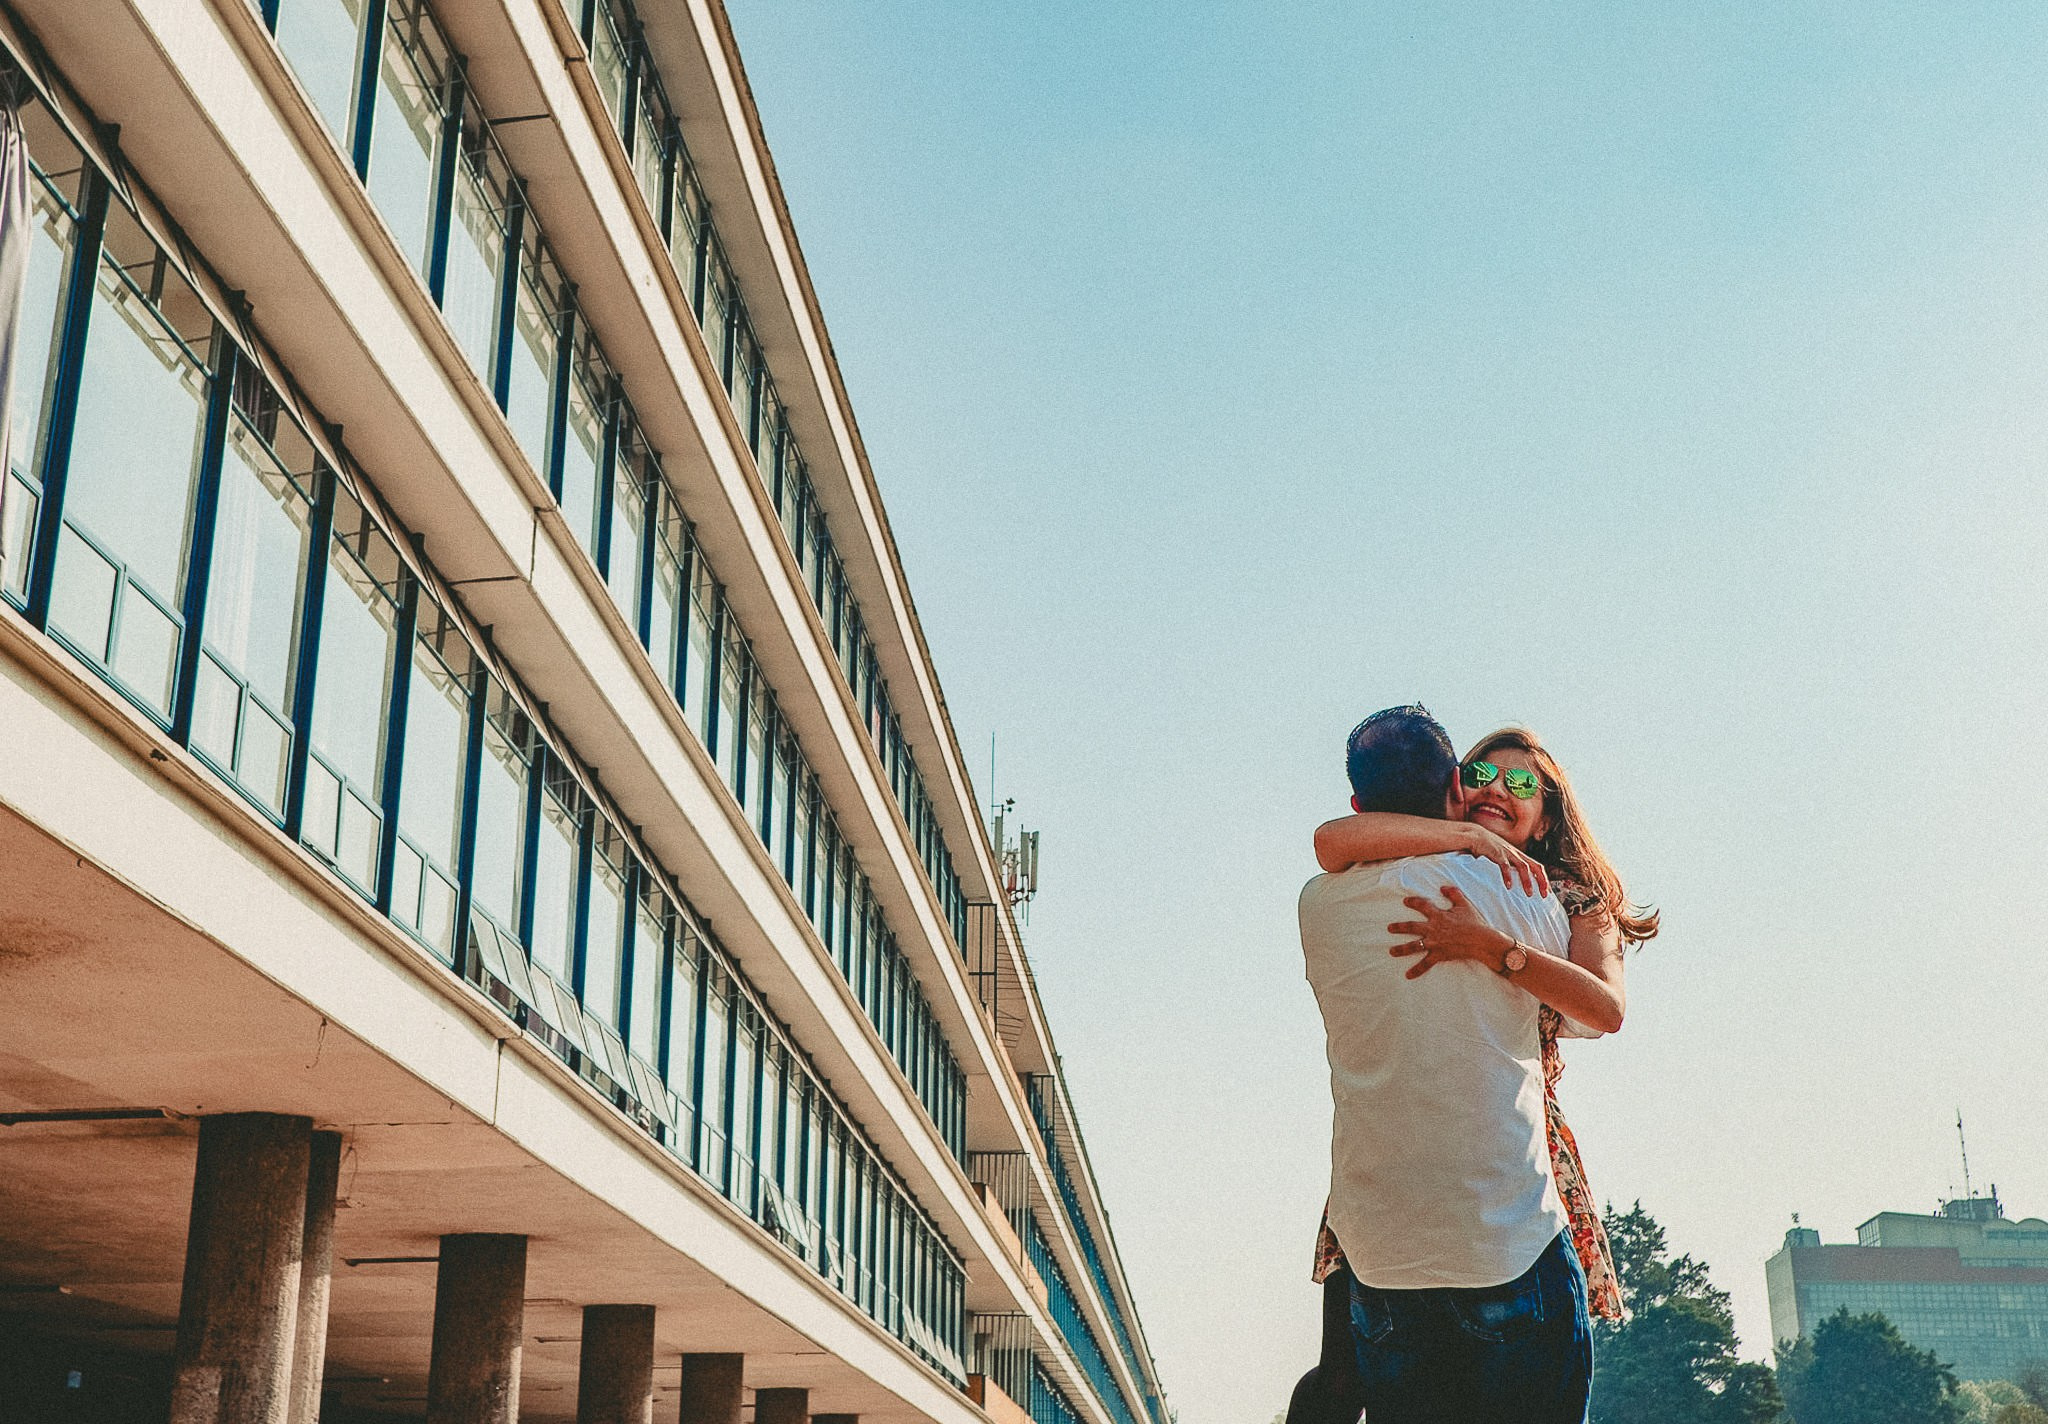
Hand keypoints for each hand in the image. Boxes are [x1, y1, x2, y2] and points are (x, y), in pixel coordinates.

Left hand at [1388, 886, 1514, 979]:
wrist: (1480, 940)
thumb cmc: (1473, 922)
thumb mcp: (1464, 904)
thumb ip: (1453, 894)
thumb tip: (1443, 887)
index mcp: (1438, 915)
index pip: (1422, 906)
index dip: (1413, 902)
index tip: (1405, 901)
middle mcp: (1432, 929)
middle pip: (1411, 927)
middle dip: (1399, 927)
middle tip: (1389, 928)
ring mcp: (1434, 943)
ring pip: (1414, 946)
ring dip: (1401, 949)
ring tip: (1391, 951)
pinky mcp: (1439, 955)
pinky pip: (1425, 964)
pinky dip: (1416, 970)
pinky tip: (1408, 975)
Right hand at [1458, 823, 1548, 896]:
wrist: (1475, 835)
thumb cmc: (1488, 848)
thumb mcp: (1503, 856)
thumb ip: (1509, 866)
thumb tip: (1514, 882)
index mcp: (1519, 855)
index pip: (1537, 866)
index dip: (1543, 879)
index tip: (1546, 891)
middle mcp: (1516, 854)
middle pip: (1535, 867)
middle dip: (1541, 881)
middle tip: (1544, 895)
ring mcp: (1507, 853)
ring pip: (1523, 867)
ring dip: (1527, 881)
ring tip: (1529, 894)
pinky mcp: (1497, 854)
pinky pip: (1505, 866)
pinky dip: (1508, 876)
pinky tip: (1508, 886)